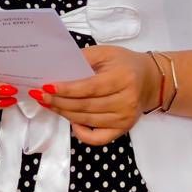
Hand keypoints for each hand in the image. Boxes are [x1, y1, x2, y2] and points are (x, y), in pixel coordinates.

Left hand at [33, 46, 159, 146]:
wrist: (151, 80)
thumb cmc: (126, 64)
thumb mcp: (107, 52)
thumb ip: (84, 58)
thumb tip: (57, 68)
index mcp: (123, 78)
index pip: (89, 88)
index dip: (66, 90)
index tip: (46, 87)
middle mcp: (126, 101)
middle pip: (85, 106)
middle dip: (59, 102)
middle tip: (41, 96)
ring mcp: (125, 118)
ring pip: (87, 121)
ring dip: (64, 114)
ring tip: (50, 105)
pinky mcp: (123, 130)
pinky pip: (97, 138)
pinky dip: (81, 133)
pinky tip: (72, 122)